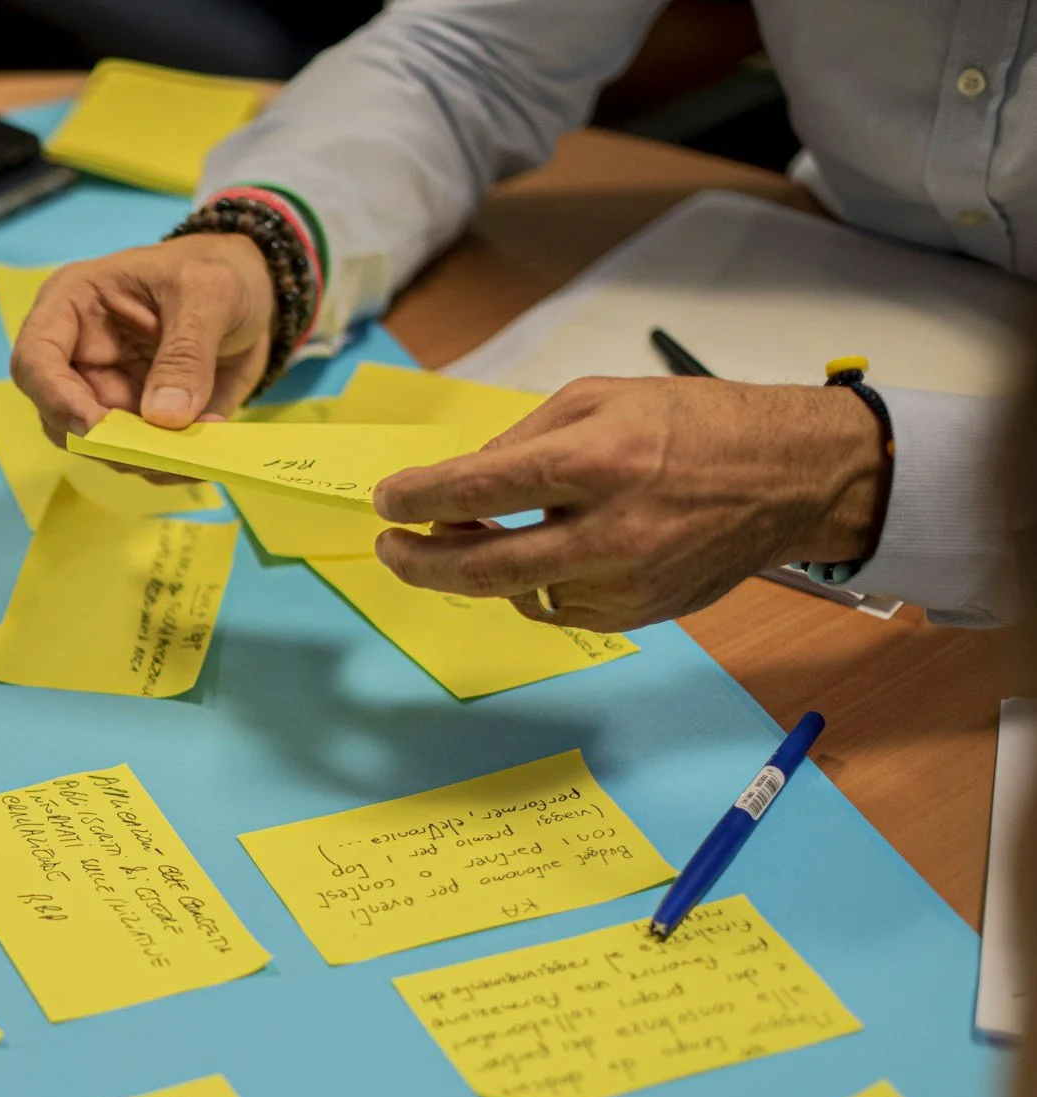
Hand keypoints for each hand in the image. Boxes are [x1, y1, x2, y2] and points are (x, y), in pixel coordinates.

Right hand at [10, 234, 275, 440]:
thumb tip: (163, 417)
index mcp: (73, 306)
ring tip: (195, 454)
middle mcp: (78, 356)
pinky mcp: (136, 422)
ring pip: (99, 448)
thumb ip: (186, 353)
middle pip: (60, 418)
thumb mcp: (210, 293)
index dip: (57, 399)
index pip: (35, 360)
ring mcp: (105, 394)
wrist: (256, 290)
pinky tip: (205, 452)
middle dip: (109, 444)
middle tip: (164, 454)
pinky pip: (139, 458)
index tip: (100, 428)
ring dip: (143, 461)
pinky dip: (169, 466)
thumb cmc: (220, 270)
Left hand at [369, 377, 888, 631]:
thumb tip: (458, 484)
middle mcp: (612, 531)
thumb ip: (522, 440)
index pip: (479, 489)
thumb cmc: (692, 424)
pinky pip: (559, 609)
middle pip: (485, 568)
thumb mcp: (602, 399)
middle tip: (390, 548)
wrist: (790, 476)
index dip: (418, 497)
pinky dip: (533, 585)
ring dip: (480, 570)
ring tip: (469, 538)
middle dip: (419, 562)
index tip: (388, 499)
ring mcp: (628, 582)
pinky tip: (540, 554)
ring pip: (518, 594)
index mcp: (599, 462)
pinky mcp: (641, 614)